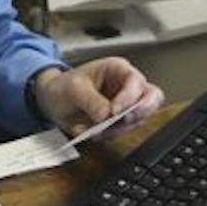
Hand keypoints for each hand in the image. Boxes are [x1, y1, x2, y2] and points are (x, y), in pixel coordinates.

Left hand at [34, 57, 164, 136]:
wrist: (54, 101)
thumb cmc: (64, 86)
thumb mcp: (73, 89)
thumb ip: (90, 100)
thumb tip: (105, 114)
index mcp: (117, 69)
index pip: (135, 81)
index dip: (129, 97)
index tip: (115, 111)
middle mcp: (127, 86)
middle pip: (152, 98)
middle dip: (142, 111)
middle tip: (124, 121)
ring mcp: (127, 105)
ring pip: (139, 119)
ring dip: (120, 128)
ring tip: (96, 130)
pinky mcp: (121, 122)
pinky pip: (125, 131)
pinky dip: (111, 135)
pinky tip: (93, 133)